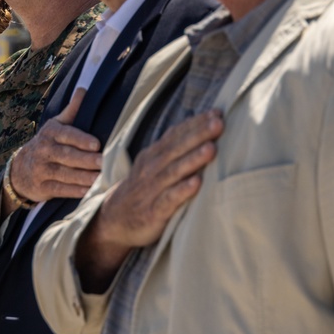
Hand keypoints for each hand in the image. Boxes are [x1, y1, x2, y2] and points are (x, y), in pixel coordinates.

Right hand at [7, 90, 100, 204]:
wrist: (20, 169)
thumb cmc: (47, 143)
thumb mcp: (55, 125)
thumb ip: (71, 110)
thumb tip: (83, 90)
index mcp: (51, 133)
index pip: (67, 135)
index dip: (81, 140)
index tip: (96, 144)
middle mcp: (45, 150)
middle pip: (67, 156)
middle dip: (87, 160)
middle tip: (104, 162)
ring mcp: (42, 170)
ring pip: (65, 174)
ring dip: (84, 177)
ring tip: (101, 178)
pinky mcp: (43, 187)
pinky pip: (60, 189)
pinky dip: (74, 191)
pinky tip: (87, 191)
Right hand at [97, 109, 221, 248]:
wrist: (114, 220)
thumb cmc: (144, 190)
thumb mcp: (154, 165)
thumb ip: (175, 150)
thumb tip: (205, 130)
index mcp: (154, 154)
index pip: (176, 134)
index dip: (196, 123)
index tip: (217, 113)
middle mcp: (152, 168)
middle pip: (177, 148)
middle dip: (198, 134)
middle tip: (218, 124)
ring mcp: (151, 189)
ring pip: (174, 171)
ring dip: (193, 159)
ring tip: (211, 149)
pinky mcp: (153, 211)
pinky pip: (168, 199)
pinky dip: (182, 190)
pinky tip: (196, 184)